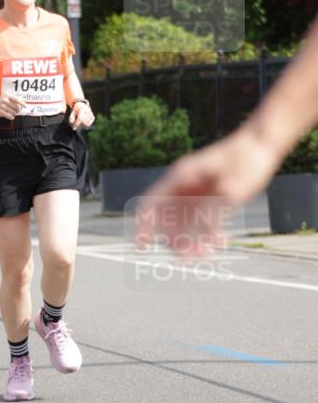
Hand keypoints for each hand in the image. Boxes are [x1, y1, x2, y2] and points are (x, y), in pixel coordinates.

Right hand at [0, 94, 26, 119]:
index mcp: (7, 96)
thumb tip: (24, 102)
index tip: (25, 106)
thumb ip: (14, 100)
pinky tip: (11, 116)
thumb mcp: (6, 98)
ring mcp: (2, 106)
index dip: (22, 103)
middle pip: (16, 107)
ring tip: (12, 113)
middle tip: (17, 111)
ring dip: (14, 114)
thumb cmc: (0, 101)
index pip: (17, 100)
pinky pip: (10, 116)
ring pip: (13, 112)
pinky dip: (12, 117)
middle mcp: (5, 100)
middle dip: (18, 110)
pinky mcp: (0, 112)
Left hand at [69, 100, 93, 129]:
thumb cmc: (76, 110)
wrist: (82, 105)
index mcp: (82, 109)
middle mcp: (88, 111)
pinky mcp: (93, 117)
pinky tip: (82, 122)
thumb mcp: (72, 113)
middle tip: (75, 125)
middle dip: (79, 125)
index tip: (73, 128)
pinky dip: (85, 125)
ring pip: (87, 124)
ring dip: (82, 126)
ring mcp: (91, 114)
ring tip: (79, 123)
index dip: (77, 124)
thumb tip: (72, 123)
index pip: (80, 118)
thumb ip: (71, 118)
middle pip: (84, 122)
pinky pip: (89, 124)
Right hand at [135, 128, 279, 256]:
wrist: (261, 144)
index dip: (144, 224)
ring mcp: (197, 192)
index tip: (141, 245)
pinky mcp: (211, 198)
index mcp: (182, 176)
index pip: (153, 202)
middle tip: (189, 258)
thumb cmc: (246, 158)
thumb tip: (204, 234)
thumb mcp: (232, 184)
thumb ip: (215, 208)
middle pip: (167, 218)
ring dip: (192, 240)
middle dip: (174, 240)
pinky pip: (202, 222)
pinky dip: (207, 234)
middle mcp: (185, 185)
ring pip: (184, 223)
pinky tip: (221, 241)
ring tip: (208, 253)